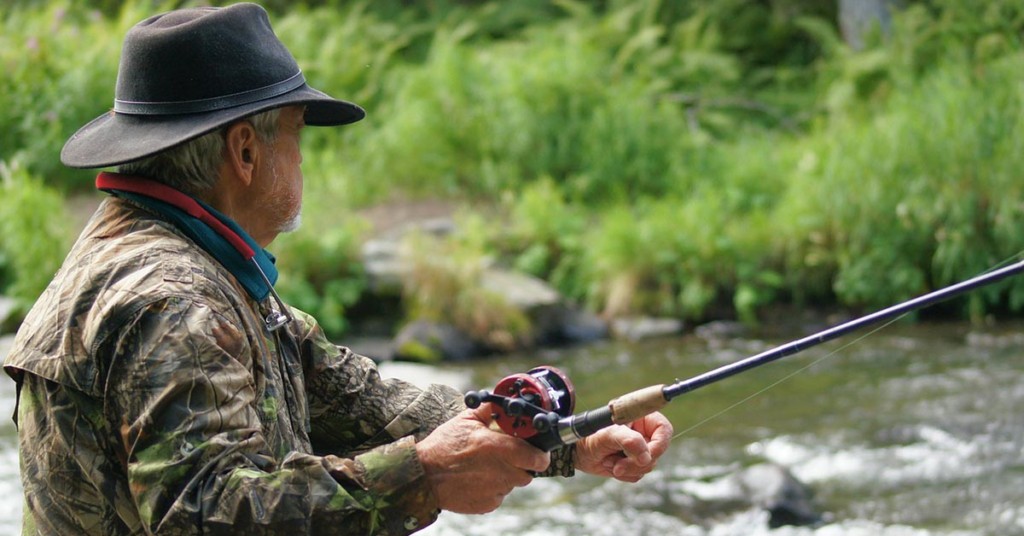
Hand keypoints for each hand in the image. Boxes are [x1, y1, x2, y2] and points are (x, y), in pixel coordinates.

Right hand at [415, 404, 549, 513]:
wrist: (423, 475)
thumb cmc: (444, 446)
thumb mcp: (465, 420)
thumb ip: (489, 410)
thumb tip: (502, 401)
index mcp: (499, 448)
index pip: (538, 458)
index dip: (540, 454)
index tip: (536, 450)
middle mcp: (501, 472)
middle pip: (528, 473)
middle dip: (522, 464)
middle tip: (507, 456)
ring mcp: (495, 490)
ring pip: (513, 484)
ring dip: (506, 475)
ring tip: (486, 466)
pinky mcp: (487, 505)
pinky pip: (499, 496)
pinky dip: (493, 488)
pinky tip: (477, 478)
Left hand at [574, 412, 672, 481]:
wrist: (577, 452)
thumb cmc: (590, 436)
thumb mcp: (607, 435)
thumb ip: (628, 441)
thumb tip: (646, 457)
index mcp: (640, 418)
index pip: (663, 429)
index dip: (660, 444)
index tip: (647, 455)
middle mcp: (642, 433)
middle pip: (657, 452)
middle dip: (636, 462)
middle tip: (618, 465)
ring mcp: (639, 449)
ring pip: (648, 466)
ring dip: (628, 468)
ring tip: (609, 461)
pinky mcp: (634, 464)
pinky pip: (639, 475)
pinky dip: (625, 475)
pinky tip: (611, 466)